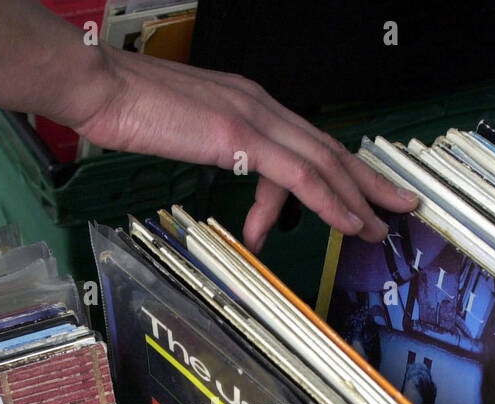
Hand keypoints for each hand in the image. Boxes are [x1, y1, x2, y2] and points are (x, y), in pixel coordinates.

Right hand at [69, 47, 418, 252]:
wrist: (97, 85)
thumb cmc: (126, 108)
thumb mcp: (180, 132)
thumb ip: (211, 149)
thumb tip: (225, 171)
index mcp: (246, 101)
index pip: (304, 140)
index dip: (339, 168)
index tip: (359, 191)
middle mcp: (258, 104)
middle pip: (328, 146)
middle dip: (366, 180)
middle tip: (396, 205)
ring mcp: (252, 117)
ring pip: (324, 161)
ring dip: (357, 197)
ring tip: (376, 228)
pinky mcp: (240, 136)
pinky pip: (299, 174)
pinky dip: (329, 200)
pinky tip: (347, 221)